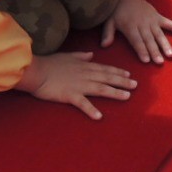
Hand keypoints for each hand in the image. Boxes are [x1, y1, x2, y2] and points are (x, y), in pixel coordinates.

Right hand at [16, 51, 135, 119]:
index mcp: (84, 66)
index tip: (129, 74)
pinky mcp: (69, 95)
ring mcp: (78, 85)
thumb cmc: (49, 63)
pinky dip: (91, 110)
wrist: (36, 70)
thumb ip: (81, 56)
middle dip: (123, 81)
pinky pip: (82, 104)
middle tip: (136, 85)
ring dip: (115, 93)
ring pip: (101, 89)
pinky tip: (99, 116)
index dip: (118, 72)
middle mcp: (85, 75)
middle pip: (107, 78)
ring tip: (127, 96)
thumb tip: (91, 54)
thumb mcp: (67, 56)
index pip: (105, 69)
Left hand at [101, 0, 171, 64]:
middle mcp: (143, 25)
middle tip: (160, 62)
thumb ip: (107, 33)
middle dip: (154, 51)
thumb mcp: (109, 21)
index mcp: (130, 27)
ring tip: (171, 55)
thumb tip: (104, 46)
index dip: (141, 50)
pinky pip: (170, 24)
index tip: (146, 60)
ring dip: (165, 45)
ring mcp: (152, 21)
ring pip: (160, 35)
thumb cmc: (117, 11)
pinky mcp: (159, 17)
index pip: (137, 41)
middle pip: (149, 40)